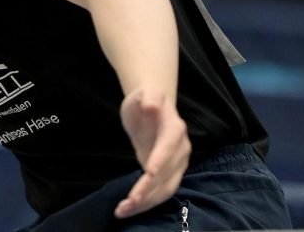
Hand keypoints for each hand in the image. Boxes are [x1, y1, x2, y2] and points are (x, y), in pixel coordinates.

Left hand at [114, 86, 190, 218]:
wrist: (152, 106)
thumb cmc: (146, 98)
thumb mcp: (145, 92)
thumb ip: (149, 96)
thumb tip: (151, 105)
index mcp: (174, 128)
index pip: (168, 146)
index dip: (160, 159)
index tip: (148, 172)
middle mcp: (180, 149)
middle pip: (167, 173)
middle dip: (149, 189)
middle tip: (129, 200)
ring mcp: (176, 164)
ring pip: (166, 188)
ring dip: (147, 202)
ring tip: (123, 210)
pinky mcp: (169, 174)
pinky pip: (160, 191)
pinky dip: (146, 202)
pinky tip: (129, 208)